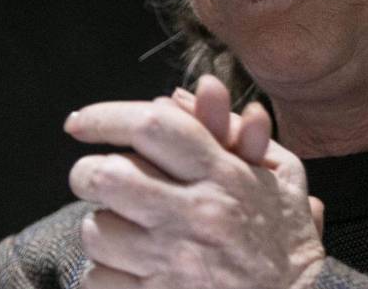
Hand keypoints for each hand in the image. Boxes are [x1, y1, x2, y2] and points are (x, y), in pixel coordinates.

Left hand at [65, 77, 325, 288]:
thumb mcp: (282, 174)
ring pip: (98, 229)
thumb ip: (237, 129)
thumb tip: (181, 97)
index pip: (153, 126)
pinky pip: (99, 279)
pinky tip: (127, 270)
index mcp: (224, 174)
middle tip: (93, 177)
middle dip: (88, 173)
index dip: (106, 116)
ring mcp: (174, 261)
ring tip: (121, 230)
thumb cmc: (286, 241)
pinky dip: (104, 274)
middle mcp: (196, 213)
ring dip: (102, 227)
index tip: (81, 123)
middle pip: (109, 175)